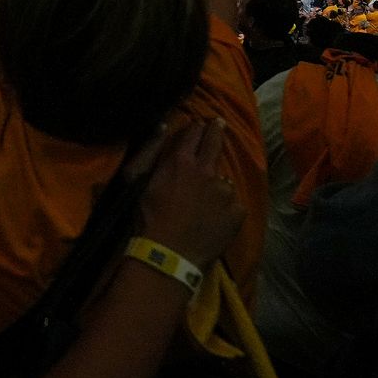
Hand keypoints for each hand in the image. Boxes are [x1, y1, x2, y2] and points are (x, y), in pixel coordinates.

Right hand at [131, 118, 244, 268]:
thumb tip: (163, 126)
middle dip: (216, 131)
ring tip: (207, 198)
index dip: (196, 127)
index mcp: (182, 162)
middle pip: (215, 144)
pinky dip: (225, 208)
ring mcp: (225, 191)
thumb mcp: (140, 180)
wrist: (170, 253)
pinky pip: (233, 204)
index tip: (200, 124)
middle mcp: (207, 171)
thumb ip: (151, 151)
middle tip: (218, 124)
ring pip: (223, 179)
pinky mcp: (237, 211)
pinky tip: (214, 218)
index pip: (193, 134)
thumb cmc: (149, 217)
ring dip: (216, 182)